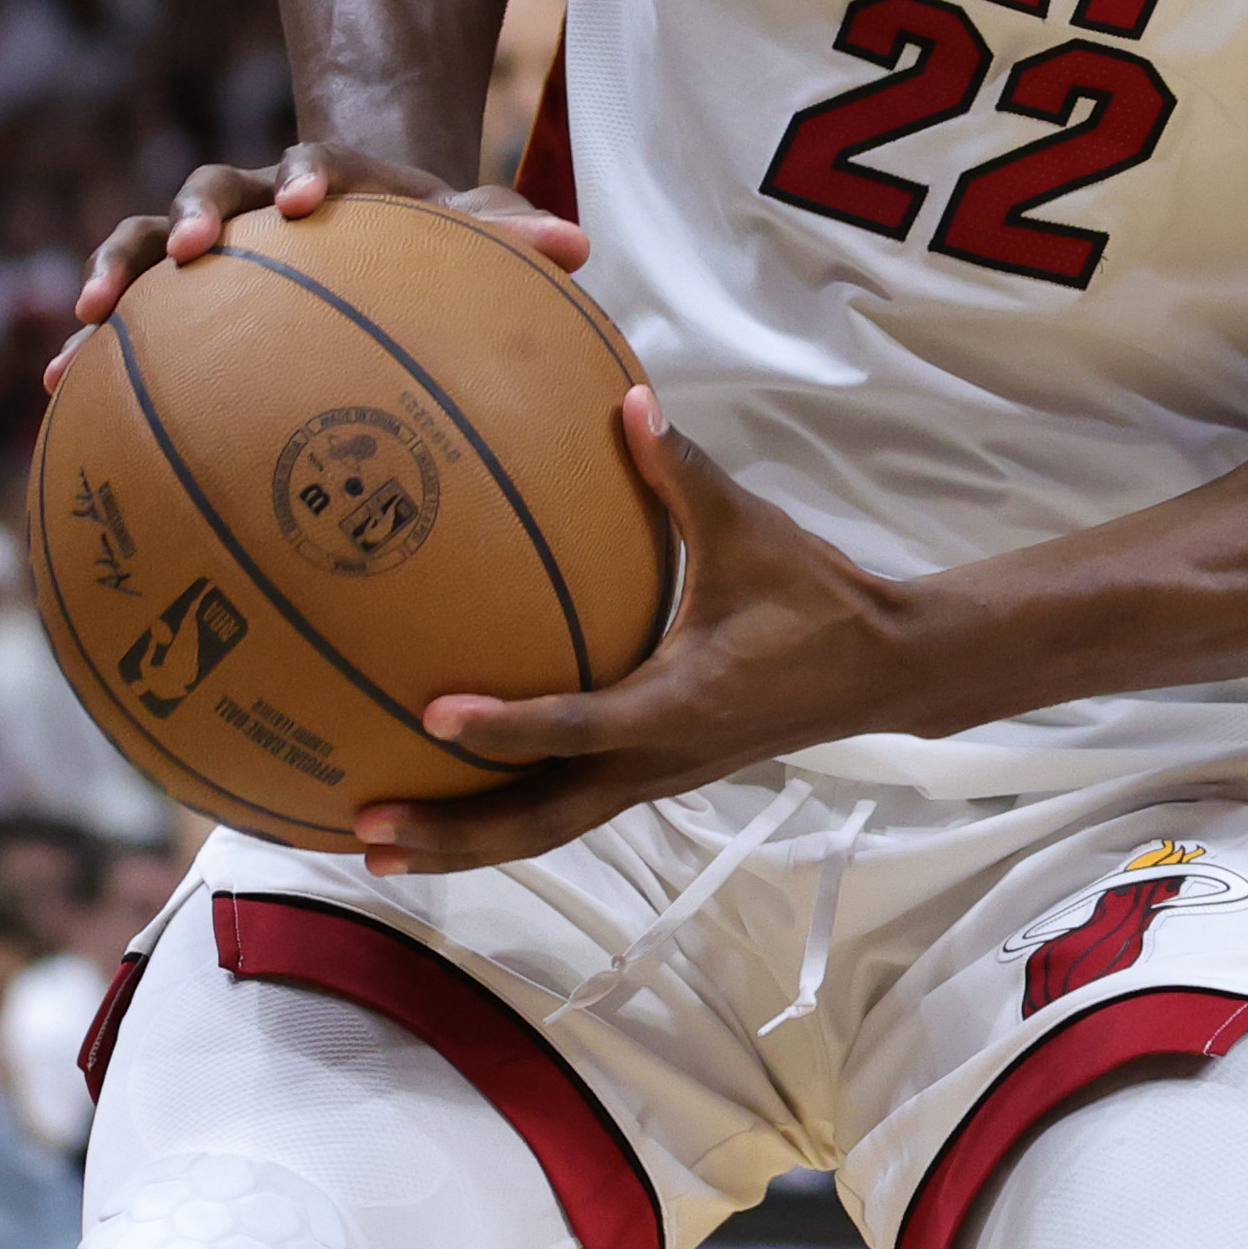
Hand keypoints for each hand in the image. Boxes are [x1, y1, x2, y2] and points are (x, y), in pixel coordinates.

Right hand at [65, 139, 585, 369]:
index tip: (304, 197)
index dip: (304, 172)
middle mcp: (254, 199)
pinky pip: (121, 306)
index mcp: (327, 178)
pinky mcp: (170, 287)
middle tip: (187, 249)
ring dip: (115, 268)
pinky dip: (89, 340)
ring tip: (89, 319)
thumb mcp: (469, 230)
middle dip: (193, 214)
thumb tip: (580, 248)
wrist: (361, 230)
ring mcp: (205, 239)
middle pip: (210, 187)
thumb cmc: (424, 238)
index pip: (313, 161)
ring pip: (142, 236)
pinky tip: (57, 388)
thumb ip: (514, 232)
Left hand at [349, 387, 906, 871]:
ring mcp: (658, 777)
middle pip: (542, 819)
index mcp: (680, 701)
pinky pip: (570, 812)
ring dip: (465, 844)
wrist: (882, 667)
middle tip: (365, 823)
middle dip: (453, 831)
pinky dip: (506, 820)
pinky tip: (455, 808)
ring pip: (549, 831)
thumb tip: (629, 402)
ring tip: (377, 846)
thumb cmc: (818, 598)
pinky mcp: (658, 776)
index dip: (506, 724)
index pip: (578, 725)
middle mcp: (660, 756)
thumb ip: (683, 472)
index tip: (433, 714)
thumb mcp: (753, 530)